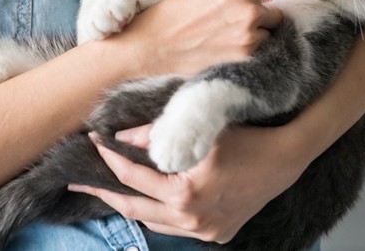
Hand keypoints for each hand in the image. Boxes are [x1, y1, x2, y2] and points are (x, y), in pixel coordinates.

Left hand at [68, 124, 308, 243]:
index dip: (109, 159)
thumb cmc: (246, 139)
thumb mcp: (202, 130)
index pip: (133, 176)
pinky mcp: (216, 235)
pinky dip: (157, 214)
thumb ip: (157, 133)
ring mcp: (205, 232)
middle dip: (104, 192)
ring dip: (130, 205)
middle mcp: (192, 219)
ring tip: (111, 189)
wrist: (286, 159)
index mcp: (185, 193)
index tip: (93, 142)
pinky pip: (174, 228)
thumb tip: (121, 137)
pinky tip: (149, 200)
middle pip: (134, 208)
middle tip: (79, 180)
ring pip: (152, 222)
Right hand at [115, 0, 321, 75]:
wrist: (148, 47)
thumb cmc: (172, 18)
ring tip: (221, 43)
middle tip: (230, 27)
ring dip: (255, 40)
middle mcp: (250, 10)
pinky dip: (248, 57)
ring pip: (268, 37)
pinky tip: (223, 55)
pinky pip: (259, 57)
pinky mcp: (243, 62)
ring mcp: (248, 39)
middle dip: (263, 20)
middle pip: (277, 14)